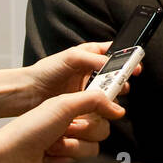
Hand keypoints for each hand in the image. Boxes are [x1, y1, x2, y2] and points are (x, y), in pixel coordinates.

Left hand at [0, 42, 138, 120]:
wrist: (27, 94)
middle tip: (123, 85)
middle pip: (115, 76)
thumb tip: (111, 65)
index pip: (114, 54)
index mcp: (89, 56)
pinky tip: (100, 108)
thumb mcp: (71, 58)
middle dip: (121, 81)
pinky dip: (102, 107)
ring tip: (112, 98)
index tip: (135, 66)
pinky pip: (99, 106)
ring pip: (109, 93)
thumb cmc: (44, 72)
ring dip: (112, 96)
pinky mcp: (83, 105)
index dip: (126, 59)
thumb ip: (93, 58)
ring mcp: (87, 90)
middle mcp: (90, 72)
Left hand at [0, 88, 124, 162]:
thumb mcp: (63, 105)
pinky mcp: (67, 160)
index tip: (110, 112)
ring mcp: (70, 143)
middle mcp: (73, 123)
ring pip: (93, 148)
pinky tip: (49, 156)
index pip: (102, 106)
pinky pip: (81, 162)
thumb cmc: (30, 128)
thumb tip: (118, 108)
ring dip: (72, 147)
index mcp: (72, 105)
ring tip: (53, 144)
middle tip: (68, 128)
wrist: (11, 156)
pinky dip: (65, 160)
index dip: (106, 109)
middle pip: (102, 129)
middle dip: (85, 131)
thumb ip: (94, 100)